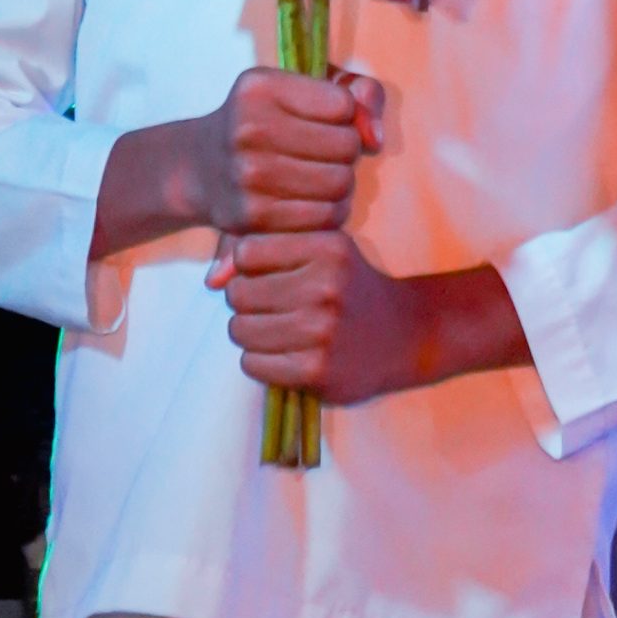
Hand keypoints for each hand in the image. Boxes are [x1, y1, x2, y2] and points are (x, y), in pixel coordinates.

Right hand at [196, 68, 384, 239]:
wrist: (200, 169)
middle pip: (347, 146)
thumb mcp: (300, 87)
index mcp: (260, 88)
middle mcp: (249, 129)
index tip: (323, 120)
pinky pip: (324, 219)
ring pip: (341, 185)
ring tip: (321, 178)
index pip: (343, 104)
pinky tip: (311, 202)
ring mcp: (248, 176)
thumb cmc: (263, 121)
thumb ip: (355, 92)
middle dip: (346, 152)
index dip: (344, 114)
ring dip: (342, 184)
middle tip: (325, 154)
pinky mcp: (253, 218)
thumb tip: (375, 138)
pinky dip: (329, 213)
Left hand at [222, 229, 410, 405]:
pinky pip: (252, 364)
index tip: (266, 276)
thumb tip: (213, 279)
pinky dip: (260, 362)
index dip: (248, 267)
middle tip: (268, 309)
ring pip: (240, 330)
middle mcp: (326, 285)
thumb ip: (265, 252)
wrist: (403, 335)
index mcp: (327, 246)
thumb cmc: (348, 286)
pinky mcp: (316, 371)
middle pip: (238, 293)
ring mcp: (322, 330)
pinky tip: (284, 355)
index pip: (247, 251)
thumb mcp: (318, 252)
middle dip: (244, 303)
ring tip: (275, 332)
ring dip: (249, 334)